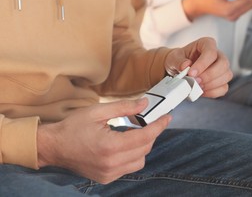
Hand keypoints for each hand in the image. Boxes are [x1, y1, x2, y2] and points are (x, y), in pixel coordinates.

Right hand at [37, 98, 170, 183]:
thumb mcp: (98, 112)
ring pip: (140, 161)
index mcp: (110, 146)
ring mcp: (109, 174)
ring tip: (134, 133)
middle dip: (151, 133)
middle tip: (150, 121)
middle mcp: (111, 164)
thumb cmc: (72, 128)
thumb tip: (144, 104)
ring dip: (142, 146)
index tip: (167, 117)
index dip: (159, 126)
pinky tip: (124, 144)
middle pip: (145, 149)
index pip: (145, 137)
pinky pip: (128, 167)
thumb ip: (124, 108)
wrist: (53, 147)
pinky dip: (132, 156)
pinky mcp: (106, 178)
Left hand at [164, 37, 232, 97]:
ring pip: (226, 76)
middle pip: (223, 64)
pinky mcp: (222, 80)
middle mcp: (218, 54)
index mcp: (207, 44)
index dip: (202, 64)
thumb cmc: (179, 60)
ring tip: (197, 86)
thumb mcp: (174, 57)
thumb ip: (178, 61)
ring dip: (211, 84)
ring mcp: (222, 68)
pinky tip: (202, 91)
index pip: (211, 52)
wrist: (179, 69)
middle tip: (195, 81)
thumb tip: (185, 66)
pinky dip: (213, 92)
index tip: (191, 73)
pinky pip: (224, 88)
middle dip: (209, 75)